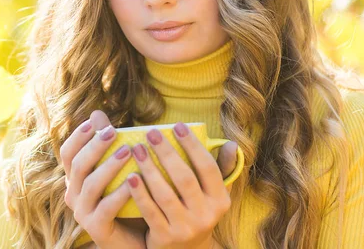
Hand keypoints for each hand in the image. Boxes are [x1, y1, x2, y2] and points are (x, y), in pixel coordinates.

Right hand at [60, 110, 145, 248]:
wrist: (135, 238)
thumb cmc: (127, 198)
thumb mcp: (118, 168)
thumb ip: (108, 143)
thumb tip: (96, 112)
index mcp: (75, 178)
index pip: (68, 153)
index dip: (78, 137)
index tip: (94, 122)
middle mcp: (73, 195)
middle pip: (77, 165)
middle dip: (95, 146)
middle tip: (113, 132)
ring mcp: (83, 213)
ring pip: (90, 185)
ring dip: (109, 166)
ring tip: (129, 151)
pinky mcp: (96, 229)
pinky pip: (106, 208)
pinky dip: (120, 193)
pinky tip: (135, 181)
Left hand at [126, 122, 238, 248]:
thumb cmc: (196, 212)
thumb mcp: (213, 195)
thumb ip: (220, 169)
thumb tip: (233, 143)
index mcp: (220, 200)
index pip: (208, 168)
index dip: (193, 145)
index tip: (178, 125)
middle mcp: (206, 215)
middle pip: (184, 178)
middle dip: (167, 152)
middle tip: (151, 132)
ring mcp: (186, 228)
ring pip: (165, 194)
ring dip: (149, 169)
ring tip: (137, 149)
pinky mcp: (165, 238)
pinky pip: (150, 212)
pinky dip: (139, 193)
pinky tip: (130, 176)